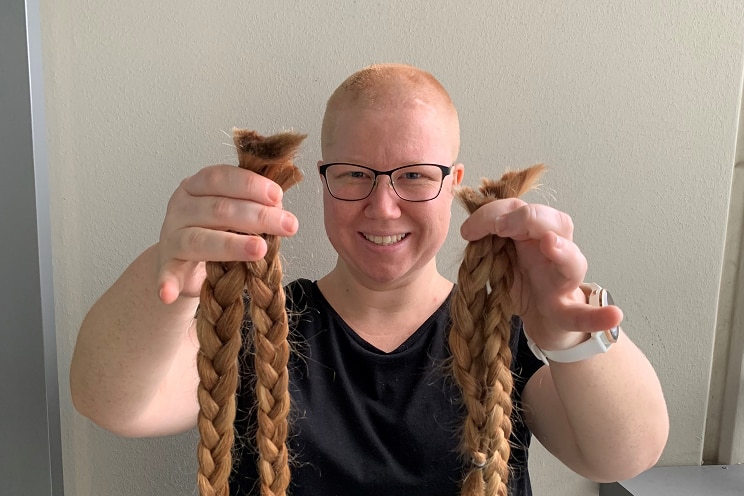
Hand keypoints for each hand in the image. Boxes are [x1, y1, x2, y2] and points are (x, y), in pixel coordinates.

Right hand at [156, 165, 298, 303]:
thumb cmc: (217, 230)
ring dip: (232, 245)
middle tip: (288, 226)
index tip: (278, 196)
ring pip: (201, 239)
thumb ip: (253, 206)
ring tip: (260, 250)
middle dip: (258, 216)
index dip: (250, 185)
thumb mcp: (234, 213)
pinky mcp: (167, 265)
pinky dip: (167, 283)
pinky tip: (169, 293)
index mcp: (196, 186)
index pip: (221, 178)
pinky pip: (167, 273)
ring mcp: (171, 236)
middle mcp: (181, 207)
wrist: (184, 261)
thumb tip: (279, 208)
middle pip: (218, 209)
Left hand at [460, 198, 622, 349]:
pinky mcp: (568, 311)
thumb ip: (488, 243)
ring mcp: (564, 281)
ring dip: (561, 250)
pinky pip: (585, 313)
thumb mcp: (499, 257)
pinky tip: (614, 315)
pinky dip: (599, 316)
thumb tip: (469, 230)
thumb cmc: (522, 281)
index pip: (518, 209)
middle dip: (527, 218)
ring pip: (573, 260)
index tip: (468, 232)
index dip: (493, 214)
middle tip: (501, 228)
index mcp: (532, 235)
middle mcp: (554, 251)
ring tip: (550, 244)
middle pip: (553, 222)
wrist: (543, 320)